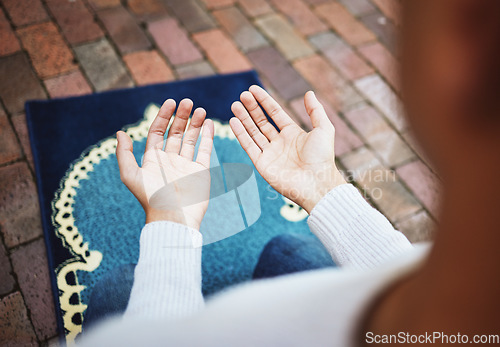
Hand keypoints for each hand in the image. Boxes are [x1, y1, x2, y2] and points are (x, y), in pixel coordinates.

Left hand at [116, 99, 213, 229]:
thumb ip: (124, 154)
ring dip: (196, 124)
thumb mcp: (130, 175)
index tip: (171, 103)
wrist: (173, 217)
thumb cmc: (151, 198)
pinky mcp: (200, 172)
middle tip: (188, 101)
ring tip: (201, 110)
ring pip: (191, 139)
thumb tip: (120, 132)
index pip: (158, 132)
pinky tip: (209, 124)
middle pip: (175, 133)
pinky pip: (205, 151)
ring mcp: (186, 165)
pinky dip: (207, 137)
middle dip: (181, 116)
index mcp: (153, 160)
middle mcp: (169, 160)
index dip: (163, 116)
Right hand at [230, 86, 345, 212]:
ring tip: (234, 105)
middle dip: (251, 108)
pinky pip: (249, 146)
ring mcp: (270, 154)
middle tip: (242, 96)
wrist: (316, 182)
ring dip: (243, 119)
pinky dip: (241, 134)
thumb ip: (315, 110)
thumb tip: (309, 92)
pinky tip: (233, 121)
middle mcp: (279, 143)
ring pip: (253, 133)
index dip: (264, 101)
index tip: (252, 89)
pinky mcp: (262, 164)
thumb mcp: (324, 128)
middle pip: (261, 121)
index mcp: (293, 134)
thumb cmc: (322, 157)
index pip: (274, 113)